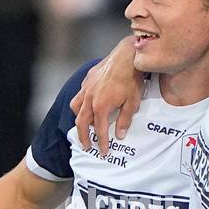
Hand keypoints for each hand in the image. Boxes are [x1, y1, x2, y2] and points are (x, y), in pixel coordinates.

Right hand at [71, 38, 143, 158]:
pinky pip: (80, 94)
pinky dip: (82, 102)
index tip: (103, 151)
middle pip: (81, 122)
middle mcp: (89, 98)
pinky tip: (90, 102)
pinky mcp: (88, 78)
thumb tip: (119, 135)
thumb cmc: (132, 79)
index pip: (99, 130)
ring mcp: (86, 87)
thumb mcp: (132, 103)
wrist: (127, 56)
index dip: (102, 142)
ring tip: (85, 124)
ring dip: (79, 118)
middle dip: (83, 136)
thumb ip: (124, 120)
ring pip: (75, 107)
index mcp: (101, 106)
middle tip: (87, 145)